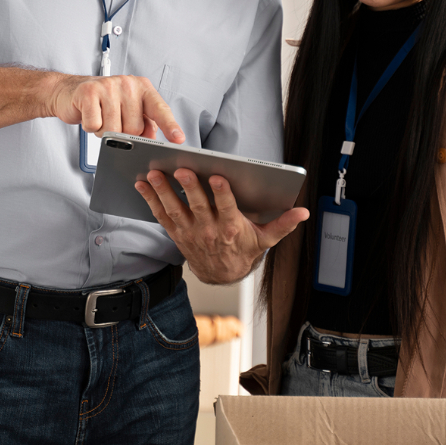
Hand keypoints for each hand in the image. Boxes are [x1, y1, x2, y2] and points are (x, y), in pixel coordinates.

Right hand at [48, 73, 184, 142]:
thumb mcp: (128, 110)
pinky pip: (95, 126)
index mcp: (142, 88)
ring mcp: (108, 86)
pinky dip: (91, 127)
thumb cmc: (102, 103)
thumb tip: (151, 139)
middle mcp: (127, 84)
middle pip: (134, 128)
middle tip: (112, 119)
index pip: (159, 109)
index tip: (178, 139)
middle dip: (122, 133)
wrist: (69, 91)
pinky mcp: (89, 92)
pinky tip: (90, 114)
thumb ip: (144, 122)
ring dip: (104, 131)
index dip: (169, 125)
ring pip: (114, 130)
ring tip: (101, 117)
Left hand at [134, 169, 309, 284]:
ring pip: (175, 209)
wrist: (222, 275)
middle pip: (197, 205)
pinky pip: (161, 215)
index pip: (226, 208)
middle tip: (181, 170)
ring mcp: (190, 232)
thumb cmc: (244, 251)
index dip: (221, 193)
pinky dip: (150, 200)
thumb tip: (303, 213)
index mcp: (231, 228)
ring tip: (154, 174)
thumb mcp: (266, 239)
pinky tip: (142, 184)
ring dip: (163, 191)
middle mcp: (209, 229)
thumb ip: (283, 224)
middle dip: (188, 187)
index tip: (216, 177)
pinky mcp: (177, 233)